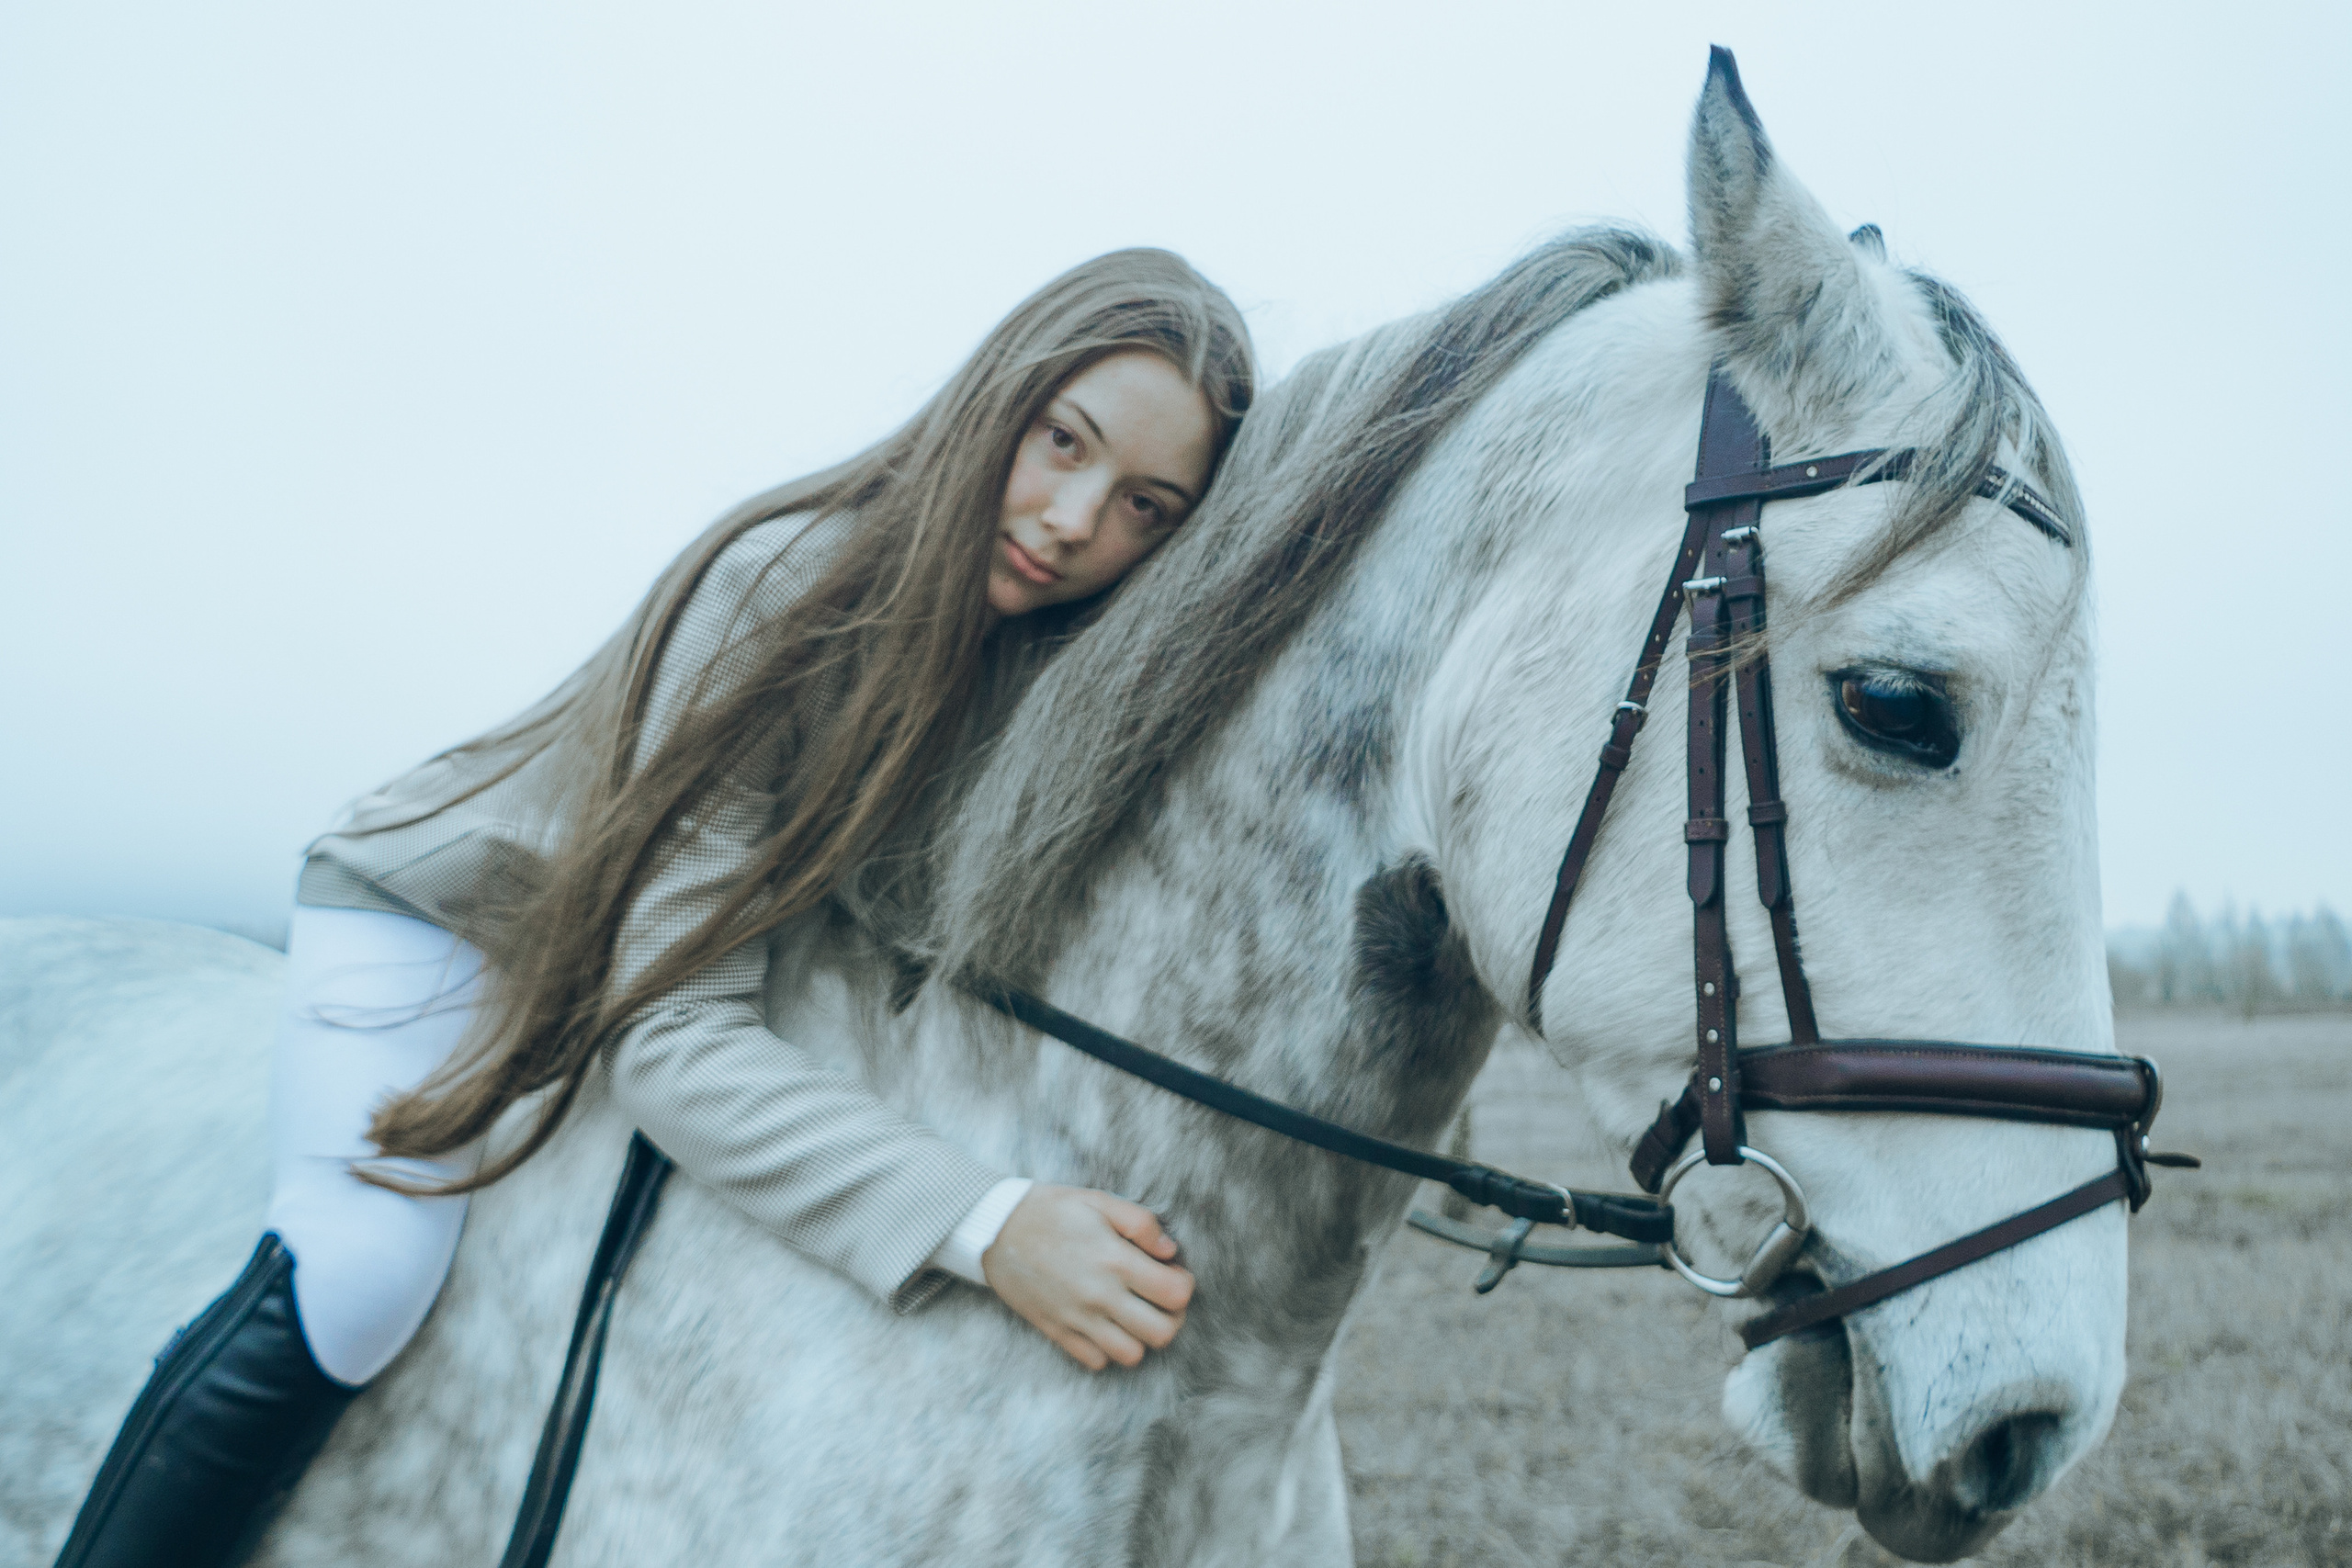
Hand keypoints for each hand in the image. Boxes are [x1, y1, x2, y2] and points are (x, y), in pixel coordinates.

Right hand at [981, 1184, 1194, 1370]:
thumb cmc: (1050, 1210)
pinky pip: (1097, 1361)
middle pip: (1162, 1333)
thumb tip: (1171, 1251)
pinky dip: (1108, 1349)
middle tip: (1161, 1298)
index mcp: (1115, 1260)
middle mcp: (1100, 1295)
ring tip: (1135, 1314)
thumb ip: (1141, 1223)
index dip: (1184, 1284)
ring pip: (1132, 1355)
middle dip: (1172, 1317)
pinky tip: (1106, 1324)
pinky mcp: (1058, 1332)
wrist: (995, 1229)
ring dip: (1141, 1337)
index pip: (1176, 1294)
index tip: (1173, 1273)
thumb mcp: (1099, 1200)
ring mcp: (1077, 1319)